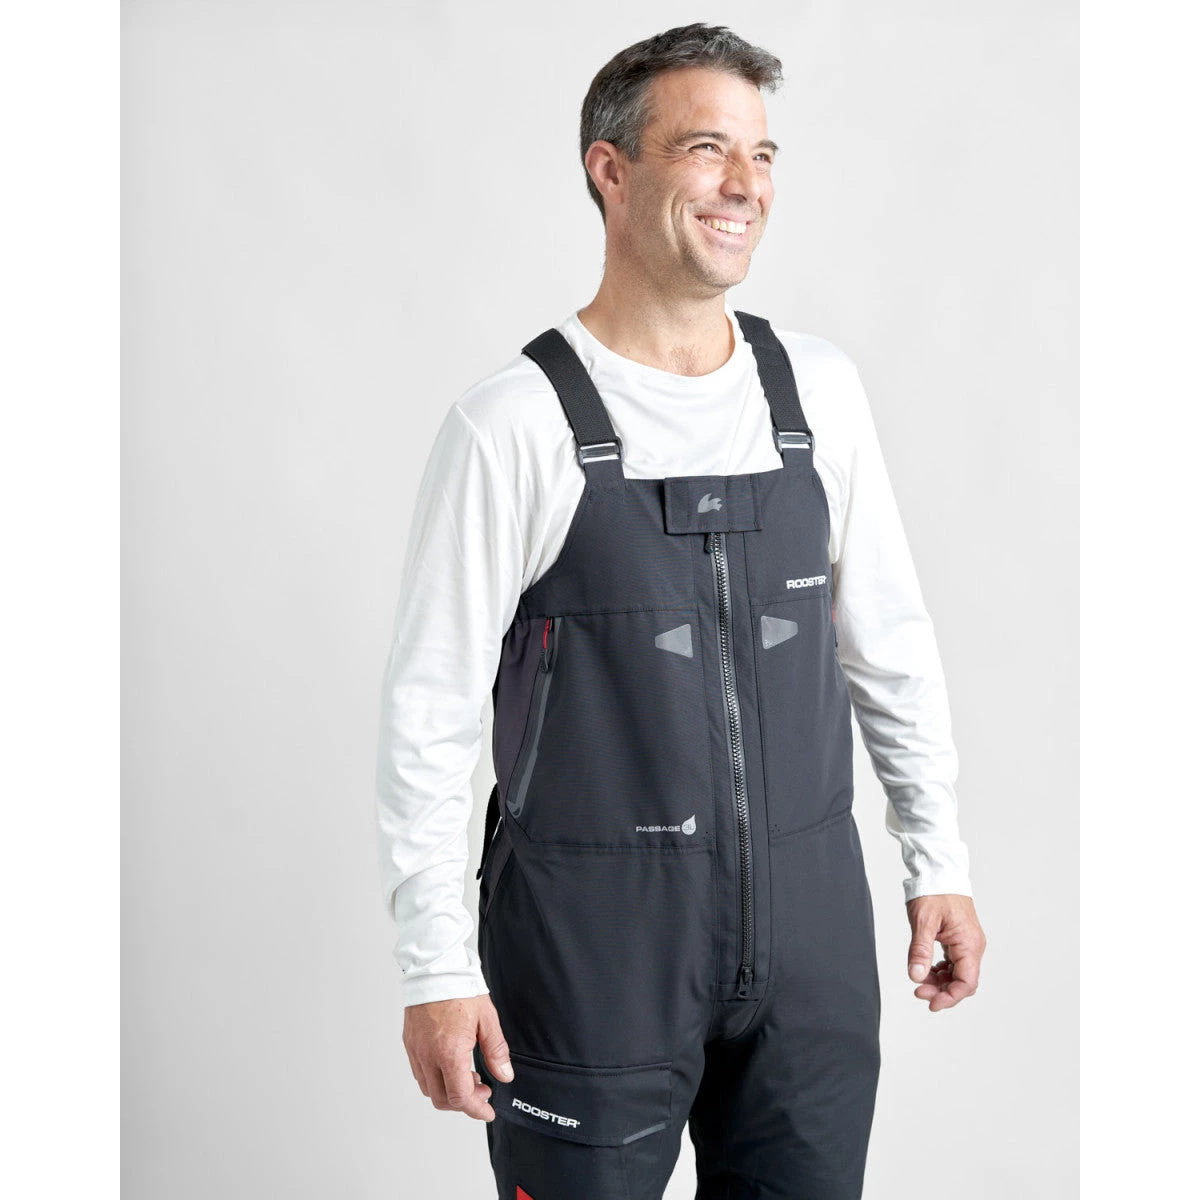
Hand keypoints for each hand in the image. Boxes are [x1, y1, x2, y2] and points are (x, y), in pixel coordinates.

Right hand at [403, 993, 513, 1120]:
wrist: (435, 969)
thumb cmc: (460, 989)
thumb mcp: (487, 1019)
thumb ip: (496, 1051)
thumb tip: (504, 1075)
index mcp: (449, 1052)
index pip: (460, 1096)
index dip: (476, 1109)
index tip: (487, 1110)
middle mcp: (428, 1056)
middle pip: (441, 1099)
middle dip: (463, 1102)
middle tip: (482, 1090)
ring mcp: (416, 1051)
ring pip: (428, 1089)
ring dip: (448, 1091)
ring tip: (468, 1075)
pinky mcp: (410, 1043)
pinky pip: (420, 1073)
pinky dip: (435, 1078)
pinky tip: (450, 1065)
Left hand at [905, 893, 985, 1011]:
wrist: (939, 871)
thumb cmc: (934, 890)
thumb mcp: (923, 921)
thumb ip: (920, 950)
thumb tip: (917, 976)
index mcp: (969, 944)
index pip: (966, 983)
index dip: (950, 997)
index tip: (930, 1003)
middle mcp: (973, 946)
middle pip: (963, 981)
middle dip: (942, 991)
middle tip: (919, 991)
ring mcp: (967, 942)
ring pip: (958, 973)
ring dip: (940, 981)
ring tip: (920, 980)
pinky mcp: (960, 938)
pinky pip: (954, 962)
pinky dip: (941, 970)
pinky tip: (927, 969)